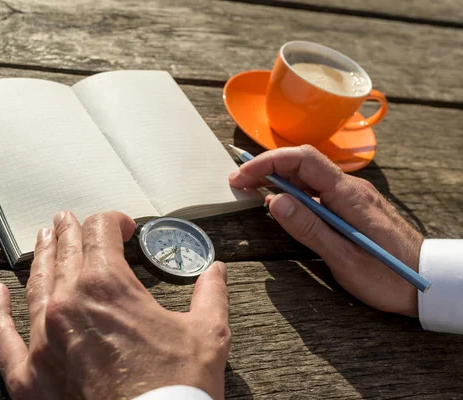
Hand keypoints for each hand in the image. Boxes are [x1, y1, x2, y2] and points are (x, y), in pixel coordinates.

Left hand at [0, 211, 229, 398]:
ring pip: (36, 284)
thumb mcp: (207, 335)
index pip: (100, 231)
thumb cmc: (179, 388)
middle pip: (65, 252)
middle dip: (72, 232)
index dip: (113, 221)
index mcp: (107, 286)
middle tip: (70, 221)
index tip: (124, 228)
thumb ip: (210, 295)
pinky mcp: (28, 377)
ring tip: (43, 238)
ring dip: (41, 257)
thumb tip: (216, 270)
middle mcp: (67, 304)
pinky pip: (2, 337)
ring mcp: (42, 340)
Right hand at [229, 145, 422, 316]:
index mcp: (348, 195)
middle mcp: (350, 188)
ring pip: (309, 176)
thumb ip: (309, 228)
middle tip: (238, 184)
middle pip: (302, 164)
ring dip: (278, 180)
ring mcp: (352, 196)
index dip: (268, 162)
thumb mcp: (344, 259)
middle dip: (267, 169)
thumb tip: (275, 202)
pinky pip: (318, 190)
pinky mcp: (352, 206)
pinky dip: (294, 192)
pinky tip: (282, 205)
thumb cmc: (389, 276)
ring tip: (252, 192)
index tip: (242, 177)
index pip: (303, 160)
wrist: (429, 282)